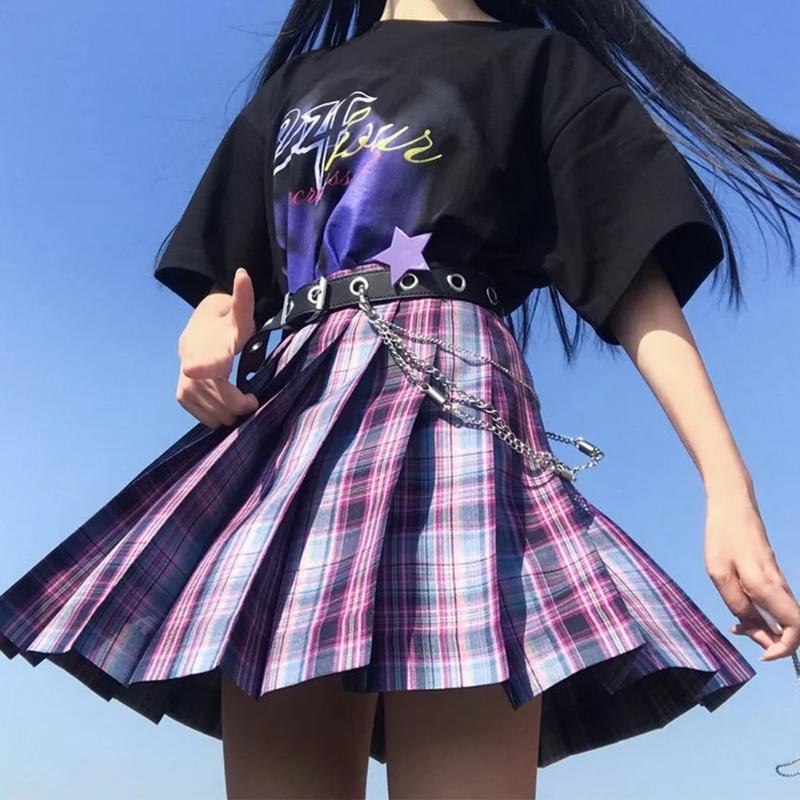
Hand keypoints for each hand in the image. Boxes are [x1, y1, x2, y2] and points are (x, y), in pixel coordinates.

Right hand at [175, 268, 259, 426]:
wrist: (200, 332)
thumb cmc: (227, 326)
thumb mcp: (239, 313)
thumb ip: (243, 298)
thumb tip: (243, 273)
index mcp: (208, 347)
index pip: (202, 362)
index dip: (202, 368)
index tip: (197, 372)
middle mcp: (191, 367)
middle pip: (217, 397)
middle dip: (238, 404)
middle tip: (252, 401)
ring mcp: (184, 382)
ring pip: (210, 411)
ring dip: (229, 413)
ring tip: (240, 404)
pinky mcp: (181, 395)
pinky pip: (200, 415)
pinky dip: (215, 416)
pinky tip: (225, 409)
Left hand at [704, 487, 799, 661]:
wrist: (732, 505)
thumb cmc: (722, 537)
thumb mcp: (719, 574)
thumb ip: (737, 604)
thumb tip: (753, 629)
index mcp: (769, 587)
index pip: (796, 630)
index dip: (784, 649)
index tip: (762, 654)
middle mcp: (780, 586)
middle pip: (791, 626)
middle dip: (770, 640)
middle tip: (740, 632)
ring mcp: (777, 580)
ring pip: (782, 615)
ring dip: (763, 626)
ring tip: (736, 623)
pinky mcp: (771, 574)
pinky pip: (774, 603)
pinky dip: (761, 613)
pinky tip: (739, 607)